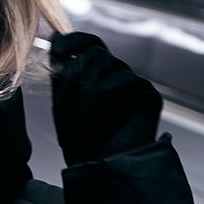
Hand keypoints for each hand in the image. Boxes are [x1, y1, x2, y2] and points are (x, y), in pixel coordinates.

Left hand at [49, 31, 161, 164]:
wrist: (101, 169)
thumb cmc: (81, 140)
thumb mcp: (63, 100)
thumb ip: (62, 69)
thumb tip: (55, 34)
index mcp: (96, 74)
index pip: (88, 42)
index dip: (73, 40)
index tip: (57, 50)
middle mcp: (117, 75)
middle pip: (94, 53)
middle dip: (75, 78)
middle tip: (66, 109)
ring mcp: (134, 84)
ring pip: (107, 64)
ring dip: (87, 92)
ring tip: (82, 121)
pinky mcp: (148, 95)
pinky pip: (123, 79)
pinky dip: (105, 97)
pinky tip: (102, 118)